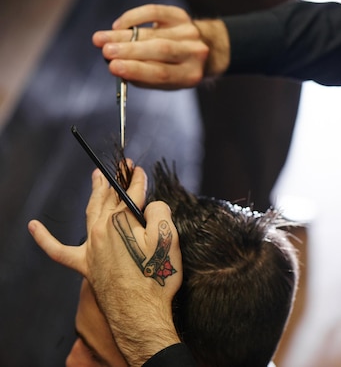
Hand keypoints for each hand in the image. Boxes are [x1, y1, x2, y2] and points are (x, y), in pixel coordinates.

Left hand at [28, 165, 181, 365]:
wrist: (141, 312)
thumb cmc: (158, 275)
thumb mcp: (169, 237)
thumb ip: (160, 211)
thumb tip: (151, 205)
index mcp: (122, 220)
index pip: (132, 193)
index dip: (137, 180)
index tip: (139, 170)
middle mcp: (101, 230)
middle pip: (109, 199)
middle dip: (116, 181)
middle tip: (121, 167)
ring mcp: (91, 248)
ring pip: (90, 213)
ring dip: (94, 194)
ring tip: (96, 178)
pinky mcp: (85, 266)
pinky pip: (58, 250)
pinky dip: (44, 238)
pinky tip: (33, 226)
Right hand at [92, 4, 212, 88]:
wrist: (203, 48)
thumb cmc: (175, 68)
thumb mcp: (164, 81)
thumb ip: (142, 76)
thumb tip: (115, 65)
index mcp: (190, 75)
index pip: (161, 73)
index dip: (136, 69)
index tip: (113, 67)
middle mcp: (194, 52)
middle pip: (159, 50)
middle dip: (129, 50)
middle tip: (105, 51)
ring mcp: (189, 32)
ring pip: (152, 33)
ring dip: (123, 36)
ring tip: (101, 39)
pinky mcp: (181, 15)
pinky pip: (154, 12)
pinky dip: (133, 18)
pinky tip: (118, 26)